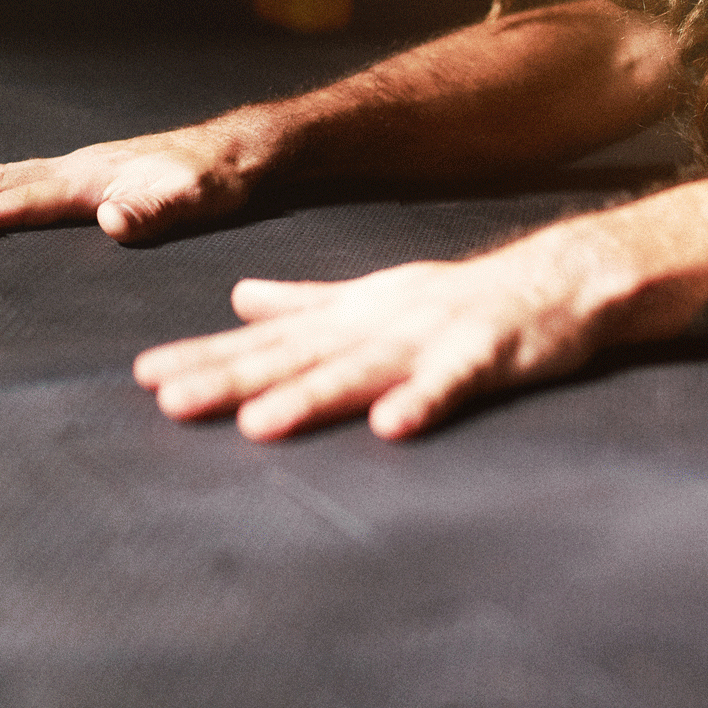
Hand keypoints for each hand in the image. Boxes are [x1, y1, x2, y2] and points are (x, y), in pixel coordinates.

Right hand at [0, 125, 260, 241]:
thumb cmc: (219, 180)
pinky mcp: (91, 169)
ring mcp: (80, 166)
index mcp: (87, 181)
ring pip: (2, 175)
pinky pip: (24, 172)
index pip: (17, 203)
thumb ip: (152, 211)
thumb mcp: (194, 200)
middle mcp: (74, 169)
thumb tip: (109, 219)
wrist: (239, 150)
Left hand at [132, 248, 605, 440]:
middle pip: (300, 357)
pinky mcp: (486, 355)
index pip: (270, 342)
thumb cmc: (462, 297)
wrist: (561, 279)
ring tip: (260, 424)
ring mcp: (432, 338)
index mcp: (352, 316)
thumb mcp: (374, 296)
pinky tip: (391, 428)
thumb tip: (238, 298)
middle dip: (235, 379)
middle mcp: (381, 325)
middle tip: (172, 401)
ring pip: (364, 370)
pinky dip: (423, 400)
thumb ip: (307, 302)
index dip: (210, 358)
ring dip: (312, 396)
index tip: (146, 378)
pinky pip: (452, 383)